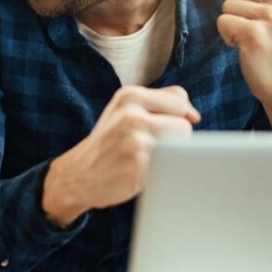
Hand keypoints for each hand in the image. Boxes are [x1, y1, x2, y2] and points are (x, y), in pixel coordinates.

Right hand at [42, 86, 200, 226]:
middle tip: (150, 148)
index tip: (164, 131)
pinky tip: (140, 173)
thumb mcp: (125, 110)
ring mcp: (135, 140)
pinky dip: (162, 172)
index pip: (180, 102)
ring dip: (171, 156)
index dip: (178, 119)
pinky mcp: (139, 165)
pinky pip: (170, 166)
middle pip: (185, 125)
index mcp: (129, 96)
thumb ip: (160, 102)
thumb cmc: (109, 142)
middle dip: (176, 140)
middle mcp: (131, 115)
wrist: (77, 175)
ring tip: (146, 160)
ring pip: (181, 147)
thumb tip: (193, 113)